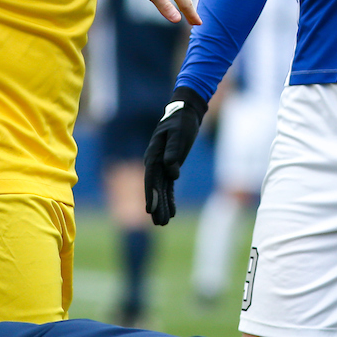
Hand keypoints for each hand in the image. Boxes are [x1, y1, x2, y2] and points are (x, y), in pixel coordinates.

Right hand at [144, 87, 207, 225]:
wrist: (186, 112)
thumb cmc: (181, 121)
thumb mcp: (178, 134)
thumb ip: (173, 150)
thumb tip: (171, 171)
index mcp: (154, 154)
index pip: (151, 178)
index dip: (150, 194)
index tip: (150, 210)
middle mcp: (155, 162)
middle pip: (154, 188)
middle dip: (157, 206)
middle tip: (159, 224)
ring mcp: (162, 165)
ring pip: (161, 189)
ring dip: (163, 205)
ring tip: (164, 223)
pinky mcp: (171, 166)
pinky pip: (168, 185)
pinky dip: (170, 198)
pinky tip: (171, 211)